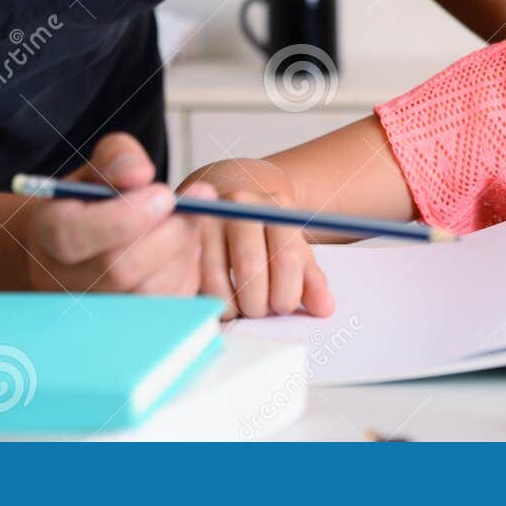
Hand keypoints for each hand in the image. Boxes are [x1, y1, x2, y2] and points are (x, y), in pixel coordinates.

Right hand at [24, 132, 204, 294]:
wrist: (89, 242)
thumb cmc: (96, 199)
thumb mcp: (101, 167)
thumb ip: (117, 158)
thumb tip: (139, 174)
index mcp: (47, 233)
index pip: (73, 236)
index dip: (125, 217)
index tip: (165, 192)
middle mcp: (62, 279)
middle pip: (117, 269)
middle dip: (168, 233)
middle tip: (197, 200)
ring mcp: (93, 309)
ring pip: (148, 291)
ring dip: (182, 250)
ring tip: (189, 218)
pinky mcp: (131, 324)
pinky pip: (167, 304)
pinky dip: (186, 269)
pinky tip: (184, 244)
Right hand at [182, 158, 334, 320]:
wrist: (230, 193)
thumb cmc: (265, 232)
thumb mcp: (292, 248)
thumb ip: (310, 279)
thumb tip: (325, 308)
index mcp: (275, 208)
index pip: (286, 258)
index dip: (287, 294)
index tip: (284, 307)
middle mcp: (239, 206)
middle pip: (251, 267)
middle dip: (259, 303)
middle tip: (261, 311)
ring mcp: (206, 218)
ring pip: (217, 277)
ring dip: (232, 306)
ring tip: (241, 308)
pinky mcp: (180, 237)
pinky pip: (191, 279)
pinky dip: (207, 299)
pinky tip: (220, 300)